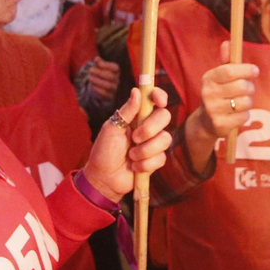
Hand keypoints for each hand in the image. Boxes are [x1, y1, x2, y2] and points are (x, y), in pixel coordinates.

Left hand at [82, 86, 172, 200]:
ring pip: (165, 139)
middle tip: (134, 138)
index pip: (154, 101)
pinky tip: (134, 167)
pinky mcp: (156, 160)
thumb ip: (126, 111)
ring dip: (145, 150)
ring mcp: (153, 144)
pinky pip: (161, 158)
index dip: (160, 96)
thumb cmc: (104, 151)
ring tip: (131, 156)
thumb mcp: (112, 129)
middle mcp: (148, 127)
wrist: (104, 178)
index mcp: (136, 117)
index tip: (158, 100)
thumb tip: (137, 91)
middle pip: (165, 117)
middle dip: (150, 128)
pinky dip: (145, 164)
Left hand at [85, 58, 120, 99]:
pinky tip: (91, 85)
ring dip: (97, 81)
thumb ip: (99, 62)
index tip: (98, 63)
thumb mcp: (99, 67)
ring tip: (90, 78)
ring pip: (108, 86)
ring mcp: (114, 88)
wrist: (100, 87)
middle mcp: (117, 80)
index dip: (107, 65)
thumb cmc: (100, 74)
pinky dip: (97, 89)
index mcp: (116, 71)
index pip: (115, 68)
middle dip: (99, 73)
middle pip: (111, 77)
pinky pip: (105, 93)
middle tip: (90, 70)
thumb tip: (97, 58)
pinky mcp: (110, 96)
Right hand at [197, 39, 259, 140]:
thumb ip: (226, 61)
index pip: (229, 71)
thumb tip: (228, 42)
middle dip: (250, 87)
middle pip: (241, 86)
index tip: (255, 71)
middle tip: (248, 89)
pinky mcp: (220, 125)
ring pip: (244, 102)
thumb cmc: (219, 93)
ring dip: (248, 102)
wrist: (206, 121)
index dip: (245, 70)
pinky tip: (237, 114)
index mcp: (209, 78)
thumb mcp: (220, 77)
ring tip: (241, 102)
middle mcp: (208, 93)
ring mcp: (213, 110)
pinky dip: (245, 115)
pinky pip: (243, 117)